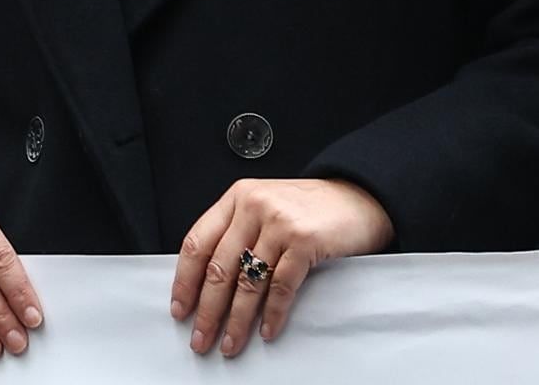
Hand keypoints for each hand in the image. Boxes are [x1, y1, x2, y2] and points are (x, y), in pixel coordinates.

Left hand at [172, 178, 393, 357]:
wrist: (359, 197)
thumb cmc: (309, 207)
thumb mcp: (263, 207)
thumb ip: (237, 232)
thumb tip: (208, 282)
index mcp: (235, 199)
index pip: (197, 243)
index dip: (185, 280)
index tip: (180, 308)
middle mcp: (252, 207)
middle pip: (219, 268)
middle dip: (207, 310)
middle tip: (201, 337)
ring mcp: (279, 223)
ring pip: (248, 282)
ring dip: (237, 320)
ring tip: (230, 342)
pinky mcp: (305, 241)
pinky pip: (282, 287)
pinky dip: (273, 314)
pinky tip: (266, 331)